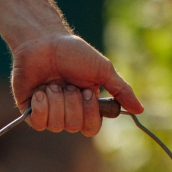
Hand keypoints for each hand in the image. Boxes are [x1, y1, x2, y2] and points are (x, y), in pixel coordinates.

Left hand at [12, 32, 143, 135]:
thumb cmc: (74, 53)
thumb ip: (121, 90)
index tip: (87, 91)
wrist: (43, 43)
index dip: (90, 113)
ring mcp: (49, 115)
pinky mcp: (30, 114)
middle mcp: (68, 114)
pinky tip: (39, 92)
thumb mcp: (103, 70)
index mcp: (86, 107)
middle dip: (72, 102)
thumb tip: (140, 109)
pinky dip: (41, 106)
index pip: (92, 128)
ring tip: (53, 84)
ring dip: (57, 101)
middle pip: (74, 126)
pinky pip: (39, 123)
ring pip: (57, 125)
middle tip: (68, 84)